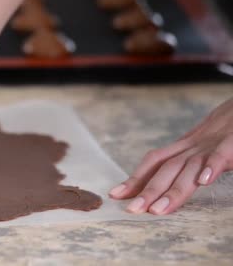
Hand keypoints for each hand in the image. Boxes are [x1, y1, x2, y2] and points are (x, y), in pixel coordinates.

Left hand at [109, 97, 232, 214]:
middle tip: (132, 209)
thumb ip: (188, 163)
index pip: (154, 162)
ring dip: (173, 189)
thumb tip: (172, 182)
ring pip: (188, 167)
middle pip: (166, 169)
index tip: (116, 194)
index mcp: (184, 147)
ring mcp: (212, 143)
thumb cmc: (227, 128)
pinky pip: (221, 154)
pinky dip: (211, 165)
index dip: (135, 178)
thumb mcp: (204, 145)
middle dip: (148, 191)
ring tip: (157, 209)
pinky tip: (202, 181)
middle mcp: (193, 146)